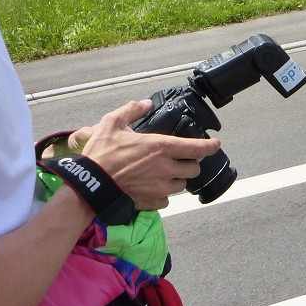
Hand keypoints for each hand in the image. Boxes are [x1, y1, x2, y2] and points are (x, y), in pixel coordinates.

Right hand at [80, 99, 219, 210]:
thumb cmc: (101, 154)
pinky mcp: (152, 202)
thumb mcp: (112, 123)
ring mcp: (161, 187)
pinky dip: (163, 194)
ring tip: (164, 174)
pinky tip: (153, 188)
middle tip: (179, 159)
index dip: (210, 146)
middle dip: (190, 163)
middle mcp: (166, 168)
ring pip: (181, 185)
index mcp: (161, 147)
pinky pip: (166, 200)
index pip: (197, 148)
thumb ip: (131, 110)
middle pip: (194, 169)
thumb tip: (144, 104)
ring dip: (177, 179)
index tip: (215, 143)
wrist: (90, 185)